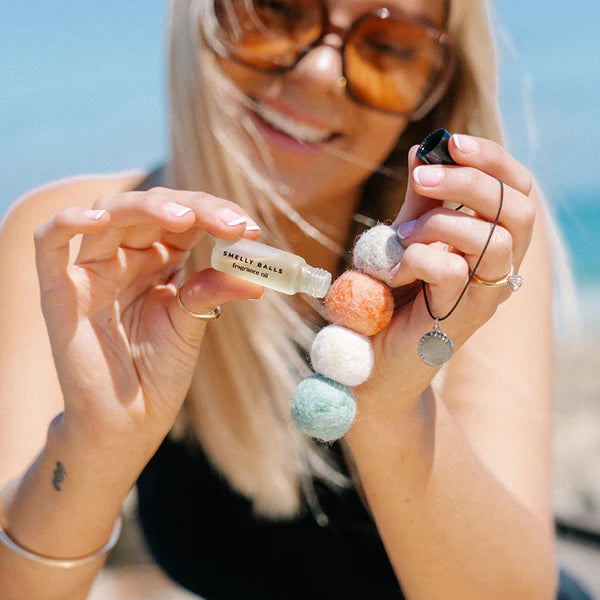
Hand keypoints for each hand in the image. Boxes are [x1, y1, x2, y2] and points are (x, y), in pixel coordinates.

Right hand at [34, 187, 262, 451]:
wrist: (129, 420)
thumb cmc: (159, 371)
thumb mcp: (193, 324)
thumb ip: (214, 291)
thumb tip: (255, 276)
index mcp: (160, 258)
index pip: (186, 216)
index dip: (217, 213)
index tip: (250, 230)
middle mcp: (126, 255)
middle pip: (153, 207)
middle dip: (196, 208)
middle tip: (233, 226)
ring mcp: (91, 269)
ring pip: (109, 212)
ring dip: (148, 206)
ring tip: (186, 218)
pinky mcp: (60, 291)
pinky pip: (48, 243)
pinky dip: (67, 222)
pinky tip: (99, 219)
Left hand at [358, 135, 534, 401]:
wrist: (369, 351)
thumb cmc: (388, 292)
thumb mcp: (405, 234)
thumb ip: (420, 199)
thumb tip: (424, 149)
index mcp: (492, 238)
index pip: (518, 188)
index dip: (492, 158)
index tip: (450, 142)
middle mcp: (501, 267)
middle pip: (520, 208)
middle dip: (468, 182)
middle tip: (420, 180)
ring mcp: (486, 295)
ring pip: (496, 241)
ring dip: (438, 226)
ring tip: (401, 241)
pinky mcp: (464, 319)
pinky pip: (454, 270)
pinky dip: (416, 258)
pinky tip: (394, 272)